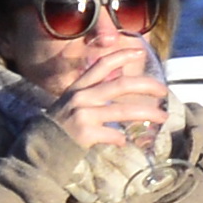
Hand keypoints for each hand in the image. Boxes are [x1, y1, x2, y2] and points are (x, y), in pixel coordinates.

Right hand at [28, 31, 171, 153]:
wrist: (38, 150)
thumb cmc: (59, 128)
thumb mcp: (71, 103)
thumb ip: (92, 94)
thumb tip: (120, 85)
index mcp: (78, 87)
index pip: (102, 64)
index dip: (122, 55)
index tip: (140, 52)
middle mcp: (81, 96)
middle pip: (121, 85)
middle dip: (146, 85)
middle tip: (164, 90)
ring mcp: (82, 114)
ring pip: (123, 110)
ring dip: (147, 113)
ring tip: (163, 117)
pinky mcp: (84, 133)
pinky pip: (112, 135)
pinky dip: (121, 139)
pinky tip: (124, 143)